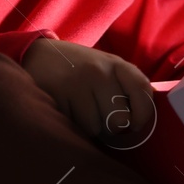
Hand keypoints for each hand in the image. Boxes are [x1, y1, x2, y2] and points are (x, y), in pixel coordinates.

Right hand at [23, 38, 156, 144]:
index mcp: (117, 64)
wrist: (38, 55)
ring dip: (90, 127)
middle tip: (100, 116)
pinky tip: (68, 111)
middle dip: (111, 126)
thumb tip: (145, 119)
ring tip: (81, 111)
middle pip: (119, 119)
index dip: (143, 114)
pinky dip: (72, 126)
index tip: (135, 124)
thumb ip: (127, 87)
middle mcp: (99, 72)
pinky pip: (74, 127)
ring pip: (96, 128)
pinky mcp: (57, 96)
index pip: (142, 91)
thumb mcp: (107, 68)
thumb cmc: (80, 68)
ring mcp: (77, 84)